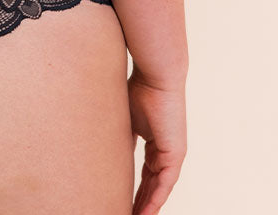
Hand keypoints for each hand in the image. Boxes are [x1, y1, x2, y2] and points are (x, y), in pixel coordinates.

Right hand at [127, 66, 186, 214]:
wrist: (156, 77)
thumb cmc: (138, 88)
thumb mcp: (124, 117)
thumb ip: (119, 135)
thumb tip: (102, 147)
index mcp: (154, 142)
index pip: (144, 174)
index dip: (134, 190)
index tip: (120, 201)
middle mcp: (165, 151)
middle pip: (151, 185)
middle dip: (138, 202)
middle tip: (125, 213)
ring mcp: (171, 154)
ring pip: (158, 188)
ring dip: (146, 205)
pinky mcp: (175, 155)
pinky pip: (164, 184)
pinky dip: (155, 200)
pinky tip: (145, 212)